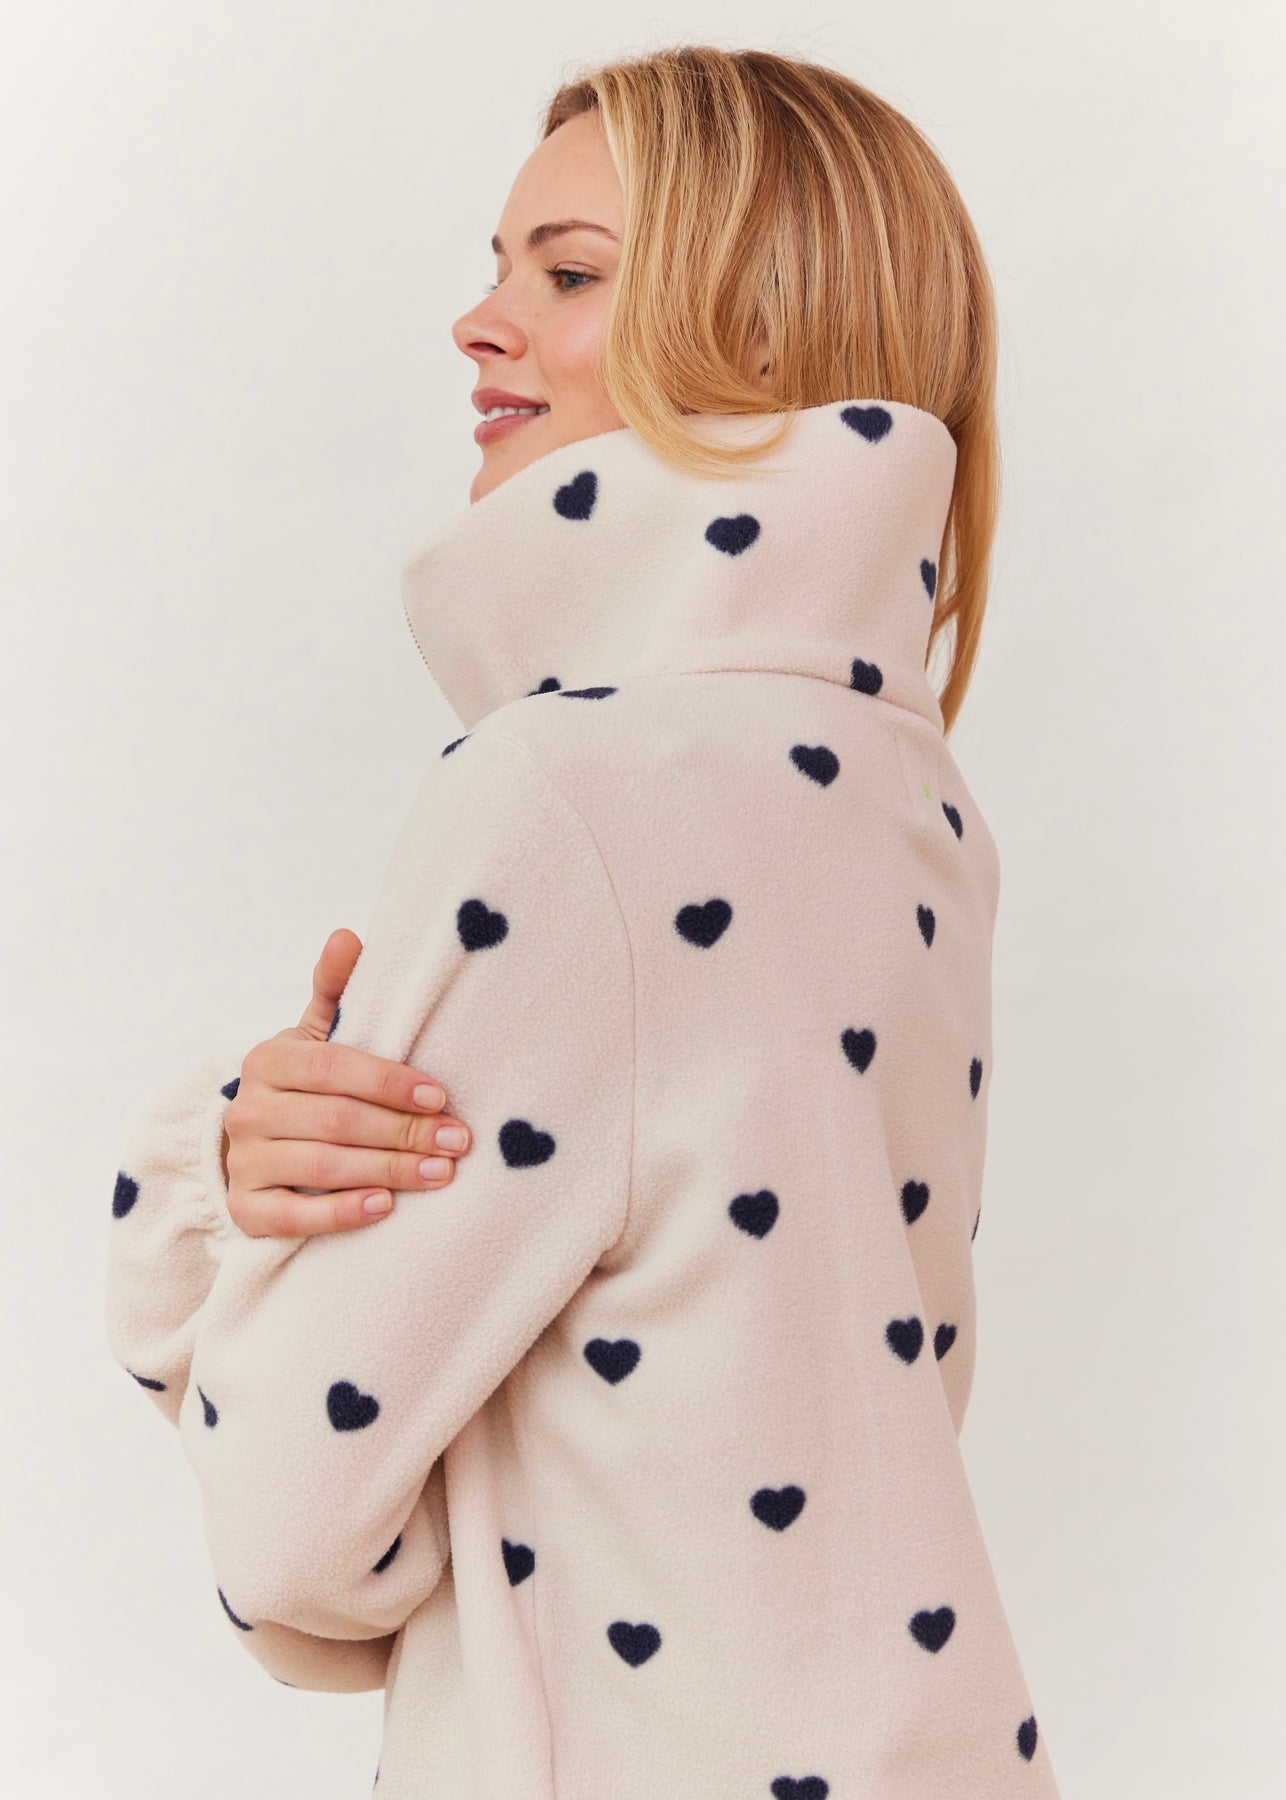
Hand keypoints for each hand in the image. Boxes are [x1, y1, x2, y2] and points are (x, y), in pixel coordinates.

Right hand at [220, 929, 470, 1237]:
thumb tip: (346, 936)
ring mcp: (244, 1161)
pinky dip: (340, 1213)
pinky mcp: (246, 1209)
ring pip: (321, 1167)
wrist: (260, 1147)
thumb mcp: (320, 1036)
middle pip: (336, 1120)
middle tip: (457, 1140)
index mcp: (270, 1059)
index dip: (388, 1082)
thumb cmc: (309, 1087)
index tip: (440, 1095)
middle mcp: (249, 1109)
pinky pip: (293, 1216)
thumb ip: (335, 990)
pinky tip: (383, 1207)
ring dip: (387, 1171)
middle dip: (404, 1132)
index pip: (332, 1067)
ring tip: (439, 1173)